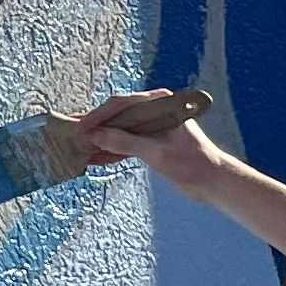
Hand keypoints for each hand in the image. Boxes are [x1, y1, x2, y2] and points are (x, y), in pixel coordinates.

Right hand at [80, 92, 225, 198]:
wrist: (215, 181)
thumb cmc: (193, 164)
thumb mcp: (157, 153)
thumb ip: (126, 143)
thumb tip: (96, 136)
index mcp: (159, 103)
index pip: (121, 106)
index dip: (98, 117)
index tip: (80, 128)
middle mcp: (154, 110)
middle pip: (116, 116)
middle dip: (94, 127)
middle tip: (70, 134)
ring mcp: (151, 126)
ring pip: (118, 131)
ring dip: (99, 141)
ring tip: (77, 147)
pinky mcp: (151, 142)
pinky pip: (126, 144)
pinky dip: (111, 152)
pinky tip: (93, 158)